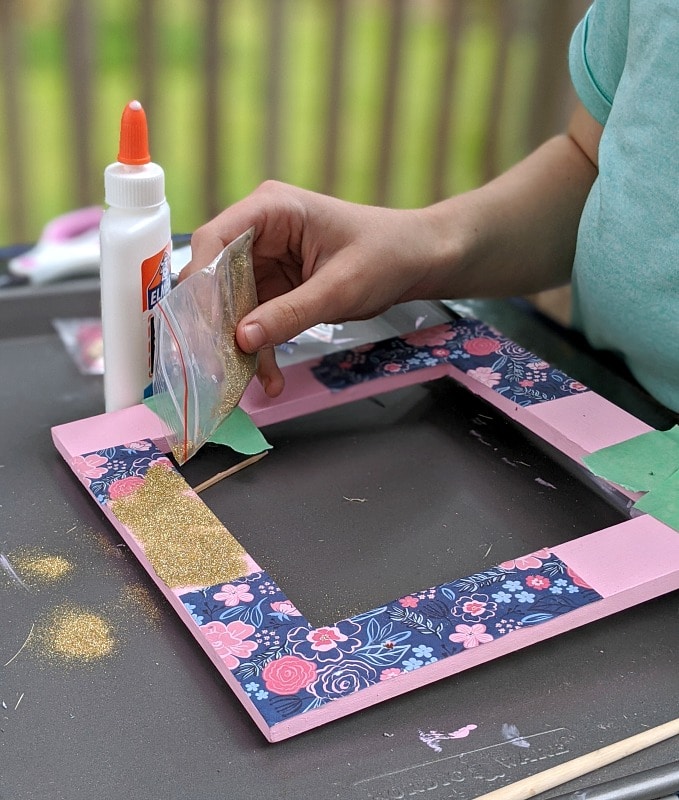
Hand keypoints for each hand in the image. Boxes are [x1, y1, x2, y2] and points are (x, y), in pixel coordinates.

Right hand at [182, 181, 445, 395]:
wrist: (417, 261)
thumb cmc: (386, 255)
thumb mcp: (339, 288)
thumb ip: (289, 313)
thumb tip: (243, 339)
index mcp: (271, 210)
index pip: (214, 239)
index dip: (201, 282)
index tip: (198, 324)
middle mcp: (260, 232)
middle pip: (217, 276)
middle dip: (217, 323)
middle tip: (216, 363)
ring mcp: (266, 260)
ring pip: (233, 304)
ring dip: (240, 344)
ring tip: (245, 380)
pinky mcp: (276, 286)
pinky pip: (255, 319)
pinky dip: (260, 348)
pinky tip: (268, 376)